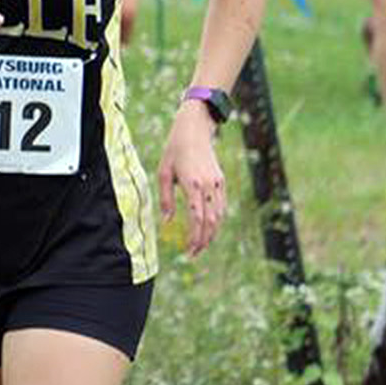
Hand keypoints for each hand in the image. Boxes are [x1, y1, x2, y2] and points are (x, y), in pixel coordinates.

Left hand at [157, 101, 225, 255]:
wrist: (195, 130)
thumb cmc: (174, 151)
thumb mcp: (163, 172)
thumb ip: (166, 198)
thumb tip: (167, 221)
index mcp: (193, 183)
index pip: (197, 218)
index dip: (194, 237)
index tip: (188, 250)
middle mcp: (209, 185)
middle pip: (211, 221)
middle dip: (203, 241)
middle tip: (193, 254)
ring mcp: (218, 184)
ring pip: (220, 216)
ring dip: (211, 233)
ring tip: (200, 246)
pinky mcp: (221, 182)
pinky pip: (222, 207)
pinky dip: (217, 221)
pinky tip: (208, 229)